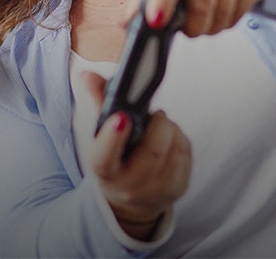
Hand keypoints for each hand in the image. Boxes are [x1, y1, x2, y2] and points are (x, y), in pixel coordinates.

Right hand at [80, 71, 190, 238]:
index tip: (121, 118)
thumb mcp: (103, 139)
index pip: (105, 159)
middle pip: (153, 151)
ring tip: (160, 127)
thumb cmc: (117, 161)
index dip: (112, 138)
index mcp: (106, 173)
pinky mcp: (179, 187)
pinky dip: (180, 138)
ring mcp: (157, 190)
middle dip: (158, 124)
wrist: (132, 200)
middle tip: (155, 115)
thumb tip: (88, 75)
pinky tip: (170, 138)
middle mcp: (130, 186)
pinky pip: (186, 153)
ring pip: (174, 148)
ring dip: (171, 129)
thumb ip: (100, 104)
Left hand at [131, 0, 266, 36]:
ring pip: (219, 16)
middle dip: (192, 27)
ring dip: (209, 27)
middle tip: (188, 28)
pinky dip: (225, 22)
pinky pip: (236, 17)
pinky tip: (222, 10)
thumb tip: (125, 23)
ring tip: (204, 17)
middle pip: (200, 5)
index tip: (156, 22)